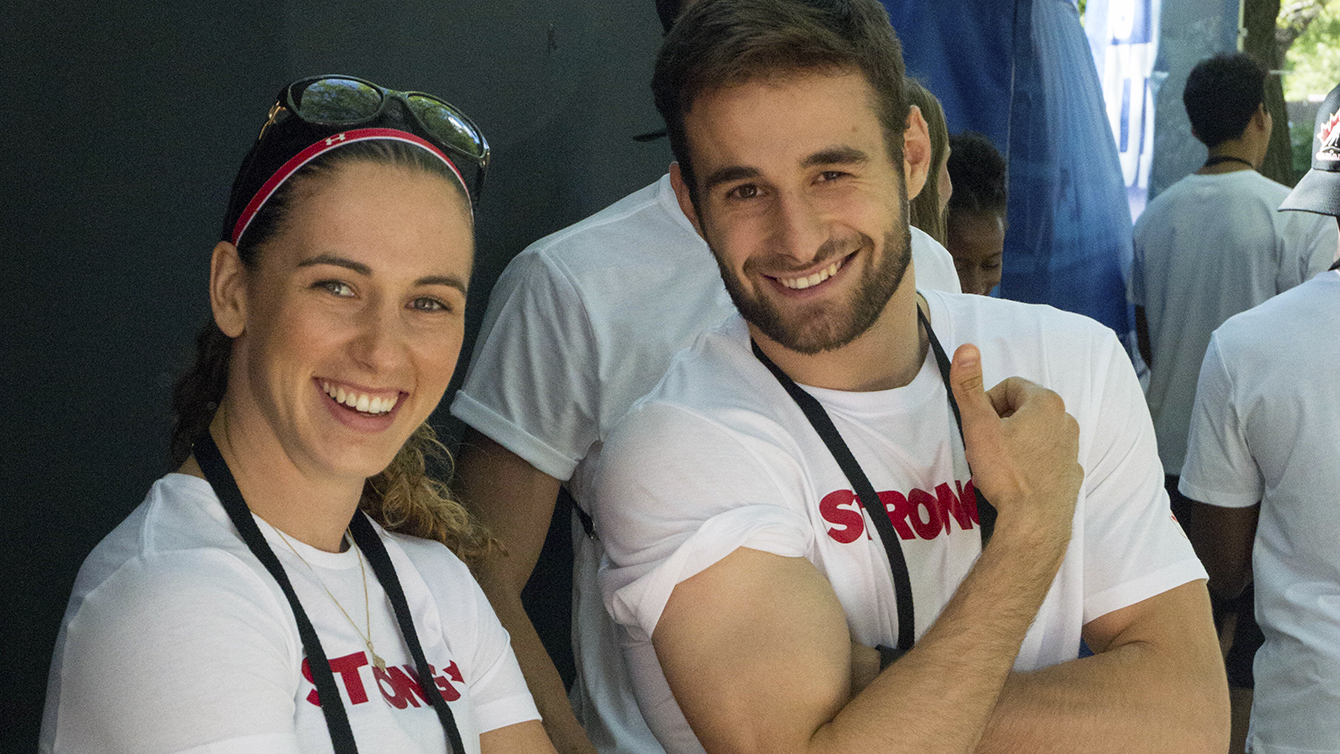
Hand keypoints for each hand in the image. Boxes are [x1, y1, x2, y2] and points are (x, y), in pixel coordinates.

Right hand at [949, 343, 1082, 539]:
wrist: (1035, 522)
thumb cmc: (1007, 471)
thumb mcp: (979, 425)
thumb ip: (969, 386)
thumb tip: (966, 348)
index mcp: (1045, 403)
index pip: (1008, 386)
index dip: (986, 403)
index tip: (977, 426)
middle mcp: (1066, 420)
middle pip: (1023, 409)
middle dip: (1000, 423)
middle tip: (984, 446)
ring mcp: (1072, 449)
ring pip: (1035, 434)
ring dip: (1015, 442)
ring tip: (997, 465)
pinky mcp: (1072, 473)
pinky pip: (1047, 457)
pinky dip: (1031, 462)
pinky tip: (1016, 480)